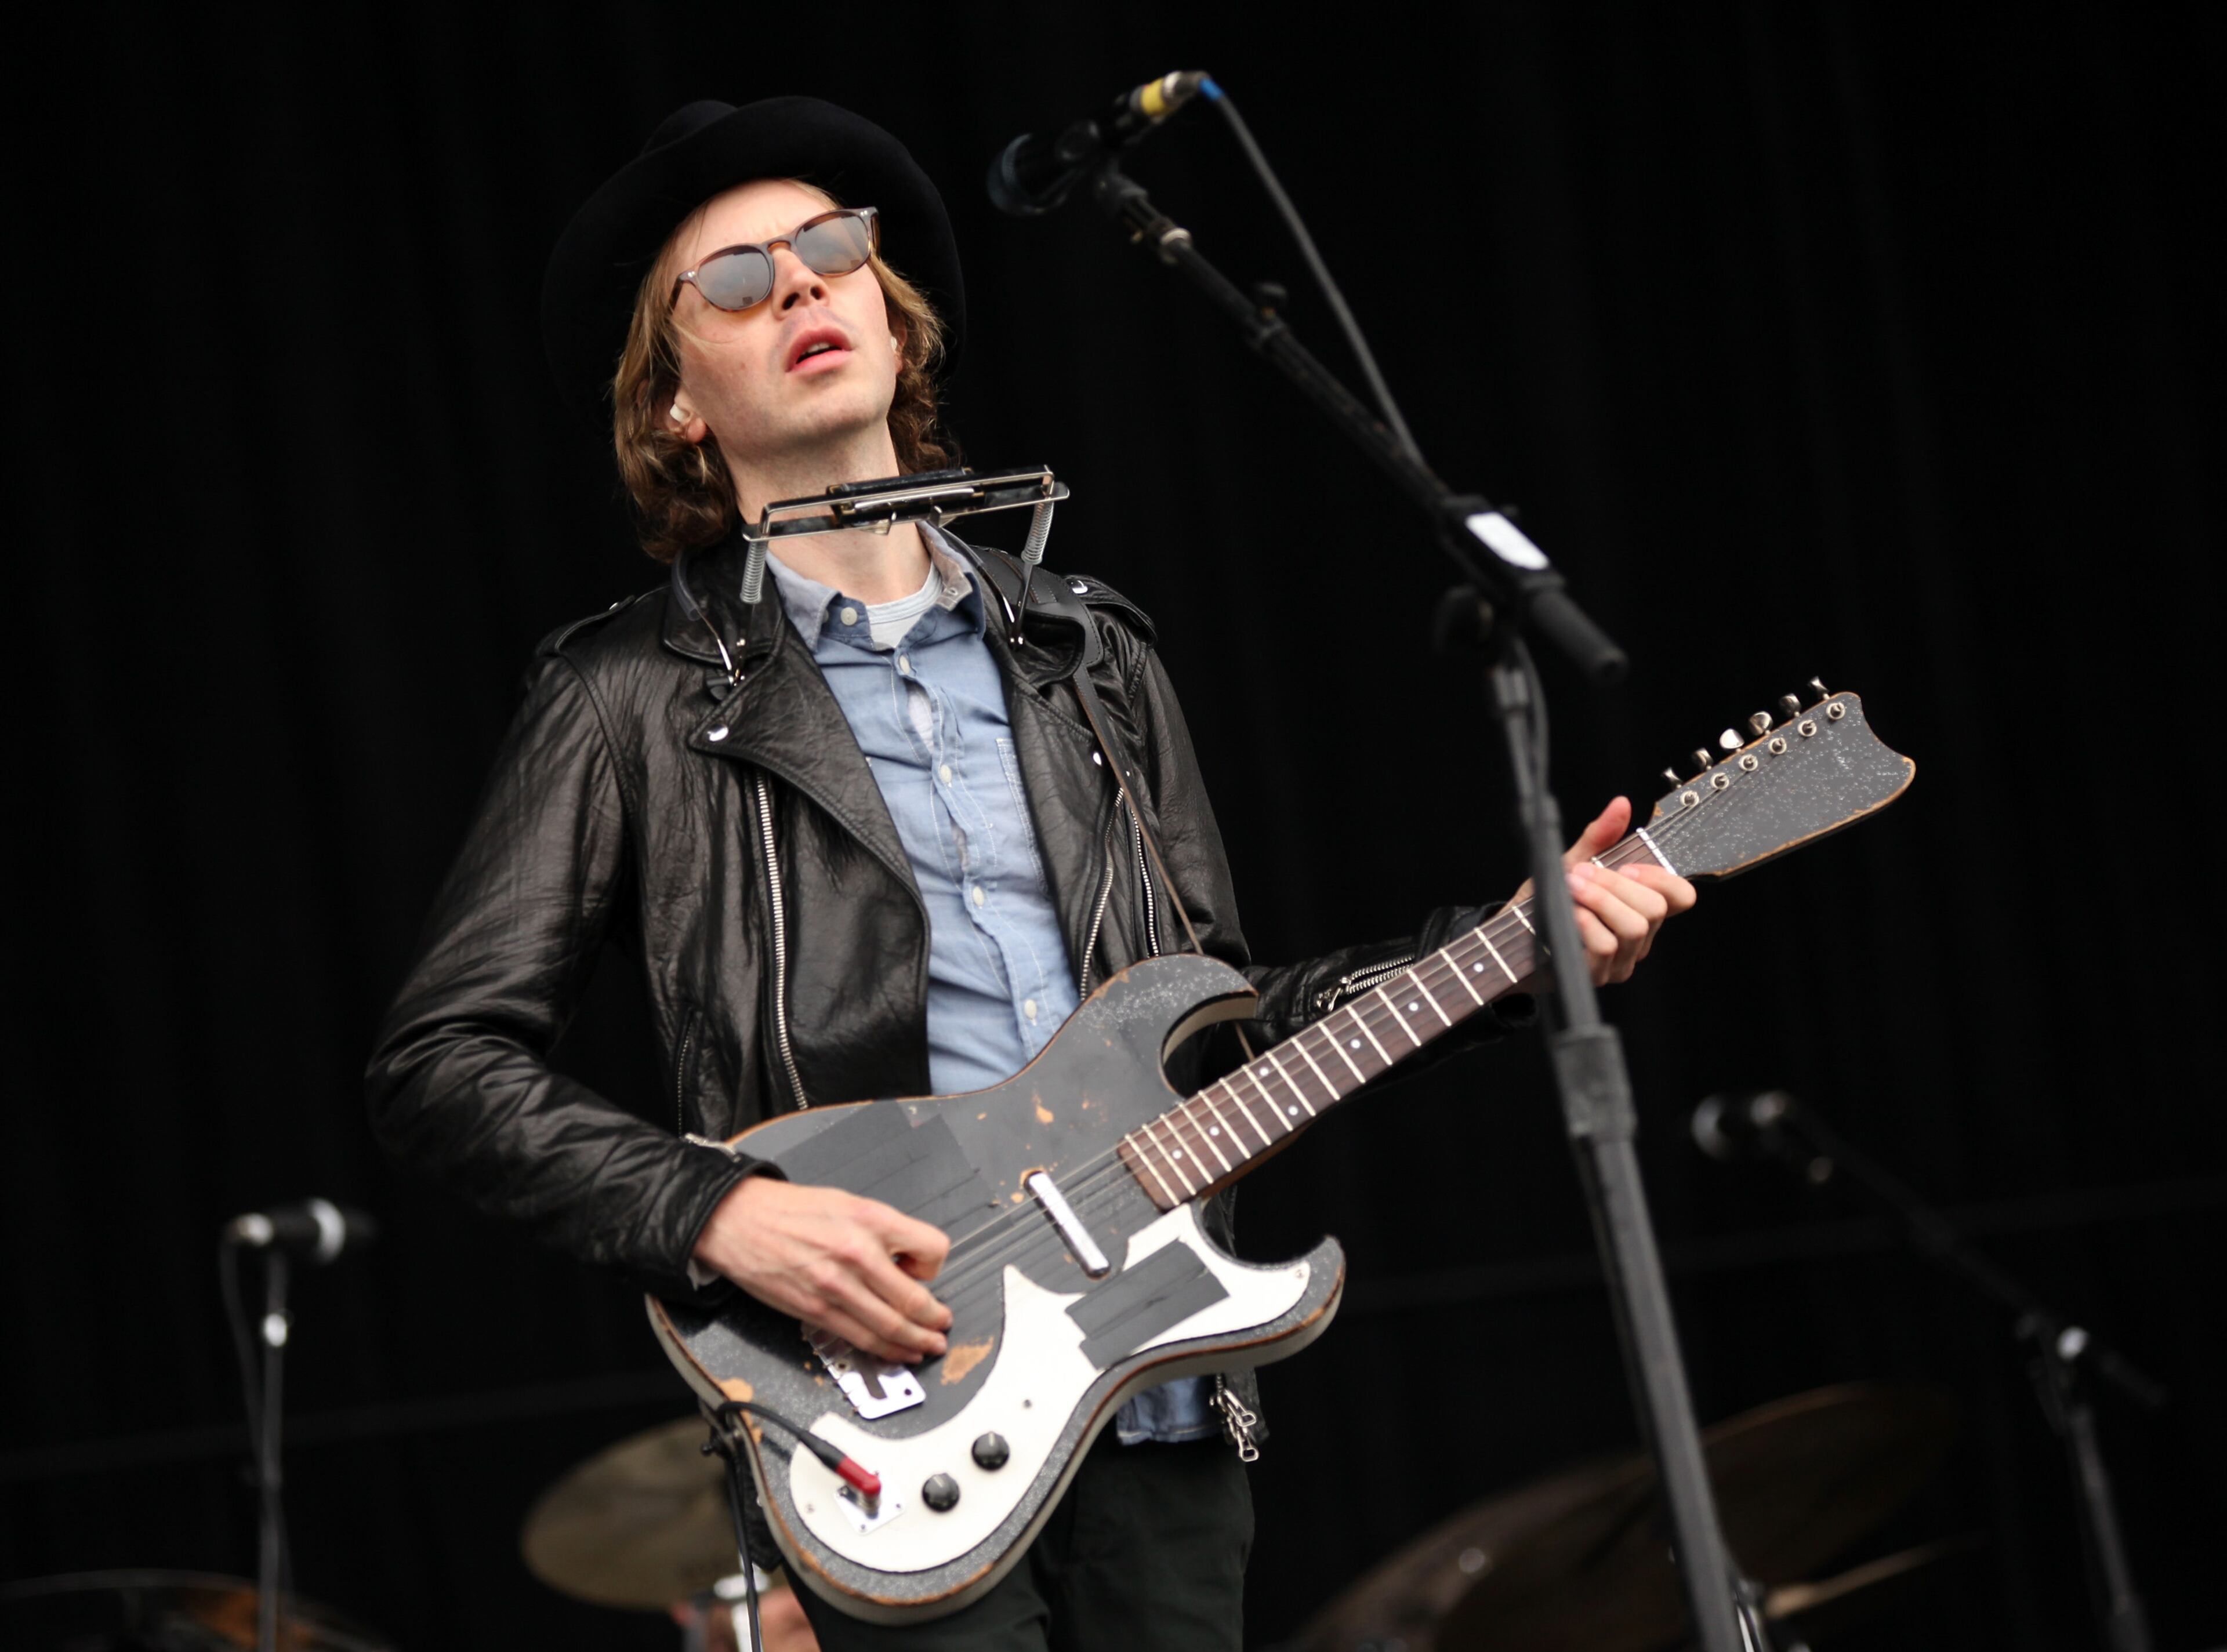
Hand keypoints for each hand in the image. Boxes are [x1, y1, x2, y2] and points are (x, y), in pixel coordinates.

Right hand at [691, 1176, 952, 1363]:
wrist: (739, 1221)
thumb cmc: (791, 1210)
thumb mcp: (849, 1202)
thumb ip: (883, 1230)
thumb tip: (906, 1262)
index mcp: (871, 1220)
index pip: (932, 1249)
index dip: (936, 1267)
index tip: (928, 1273)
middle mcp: (858, 1254)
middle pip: (915, 1300)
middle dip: (935, 1320)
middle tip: (943, 1326)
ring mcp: (836, 1287)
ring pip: (891, 1327)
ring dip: (916, 1342)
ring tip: (929, 1346)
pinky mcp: (815, 1311)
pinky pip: (860, 1338)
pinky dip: (885, 1350)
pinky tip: (897, 1351)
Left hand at [1511, 796, 1696, 987]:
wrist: (1508, 937)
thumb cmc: (1543, 903)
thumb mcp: (1570, 862)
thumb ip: (1598, 836)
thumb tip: (1621, 804)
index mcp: (1639, 910)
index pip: (1681, 897)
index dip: (1661, 877)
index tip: (1626, 866)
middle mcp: (1637, 939)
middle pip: (1655, 908)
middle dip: (1615, 883)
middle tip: (1581, 874)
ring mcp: (1620, 961)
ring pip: (1633, 927)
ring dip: (1599, 900)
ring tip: (1571, 888)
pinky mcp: (1597, 975)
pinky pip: (1606, 946)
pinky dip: (1586, 923)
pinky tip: (1568, 914)